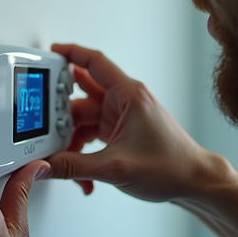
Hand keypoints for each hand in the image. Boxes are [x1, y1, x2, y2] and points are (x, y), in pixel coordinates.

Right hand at [48, 43, 212, 200]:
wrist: (194, 182)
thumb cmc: (173, 166)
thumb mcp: (115, 167)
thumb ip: (74, 166)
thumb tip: (45, 164)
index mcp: (129, 95)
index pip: (94, 63)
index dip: (70, 54)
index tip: (51, 53)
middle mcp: (124, 102)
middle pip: (81, 96)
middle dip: (60, 112)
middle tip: (42, 123)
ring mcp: (121, 118)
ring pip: (83, 119)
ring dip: (71, 140)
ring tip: (65, 159)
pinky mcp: (120, 133)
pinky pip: (90, 135)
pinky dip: (82, 152)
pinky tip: (83, 173)